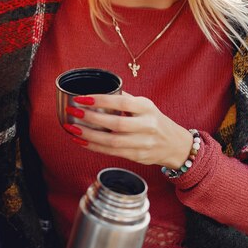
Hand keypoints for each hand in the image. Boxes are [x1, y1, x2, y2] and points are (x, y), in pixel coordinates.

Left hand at [65, 92, 193, 167]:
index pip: (122, 102)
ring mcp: (143, 143)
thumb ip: (125, 99)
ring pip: (112, 141)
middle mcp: (147, 125)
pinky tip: (81, 141)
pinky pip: (112, 152)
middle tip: (73, 111)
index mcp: (147, 108)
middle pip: (116, 123)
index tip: (82, 98)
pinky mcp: (137, 156)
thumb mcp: (145, 105)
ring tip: (72, 129)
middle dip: (91, 118)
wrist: (175, 145)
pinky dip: (94, 147)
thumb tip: (99, 90)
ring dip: (89, 135)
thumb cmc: (154, 121)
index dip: (101, 100)